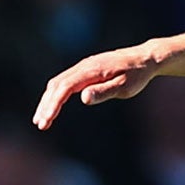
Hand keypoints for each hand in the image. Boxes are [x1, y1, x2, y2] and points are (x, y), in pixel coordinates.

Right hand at [34, 43, 161, 128]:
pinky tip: (52, 106)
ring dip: (47, 101)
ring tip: (42, 120)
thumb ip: (104, 91)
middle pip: (56, 86)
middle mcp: (83, 67)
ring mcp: (83, 67)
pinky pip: (64, 82)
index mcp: (91, 70)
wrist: (144, 59)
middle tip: (40, 125)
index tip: (47, 120)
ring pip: (58, 83)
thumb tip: (83, 97)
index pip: (65, 87)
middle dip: (46, 105)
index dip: (53, 104)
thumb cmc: (137, 75)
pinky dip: (55, 94)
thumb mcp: (125, 87)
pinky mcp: (85, 70)